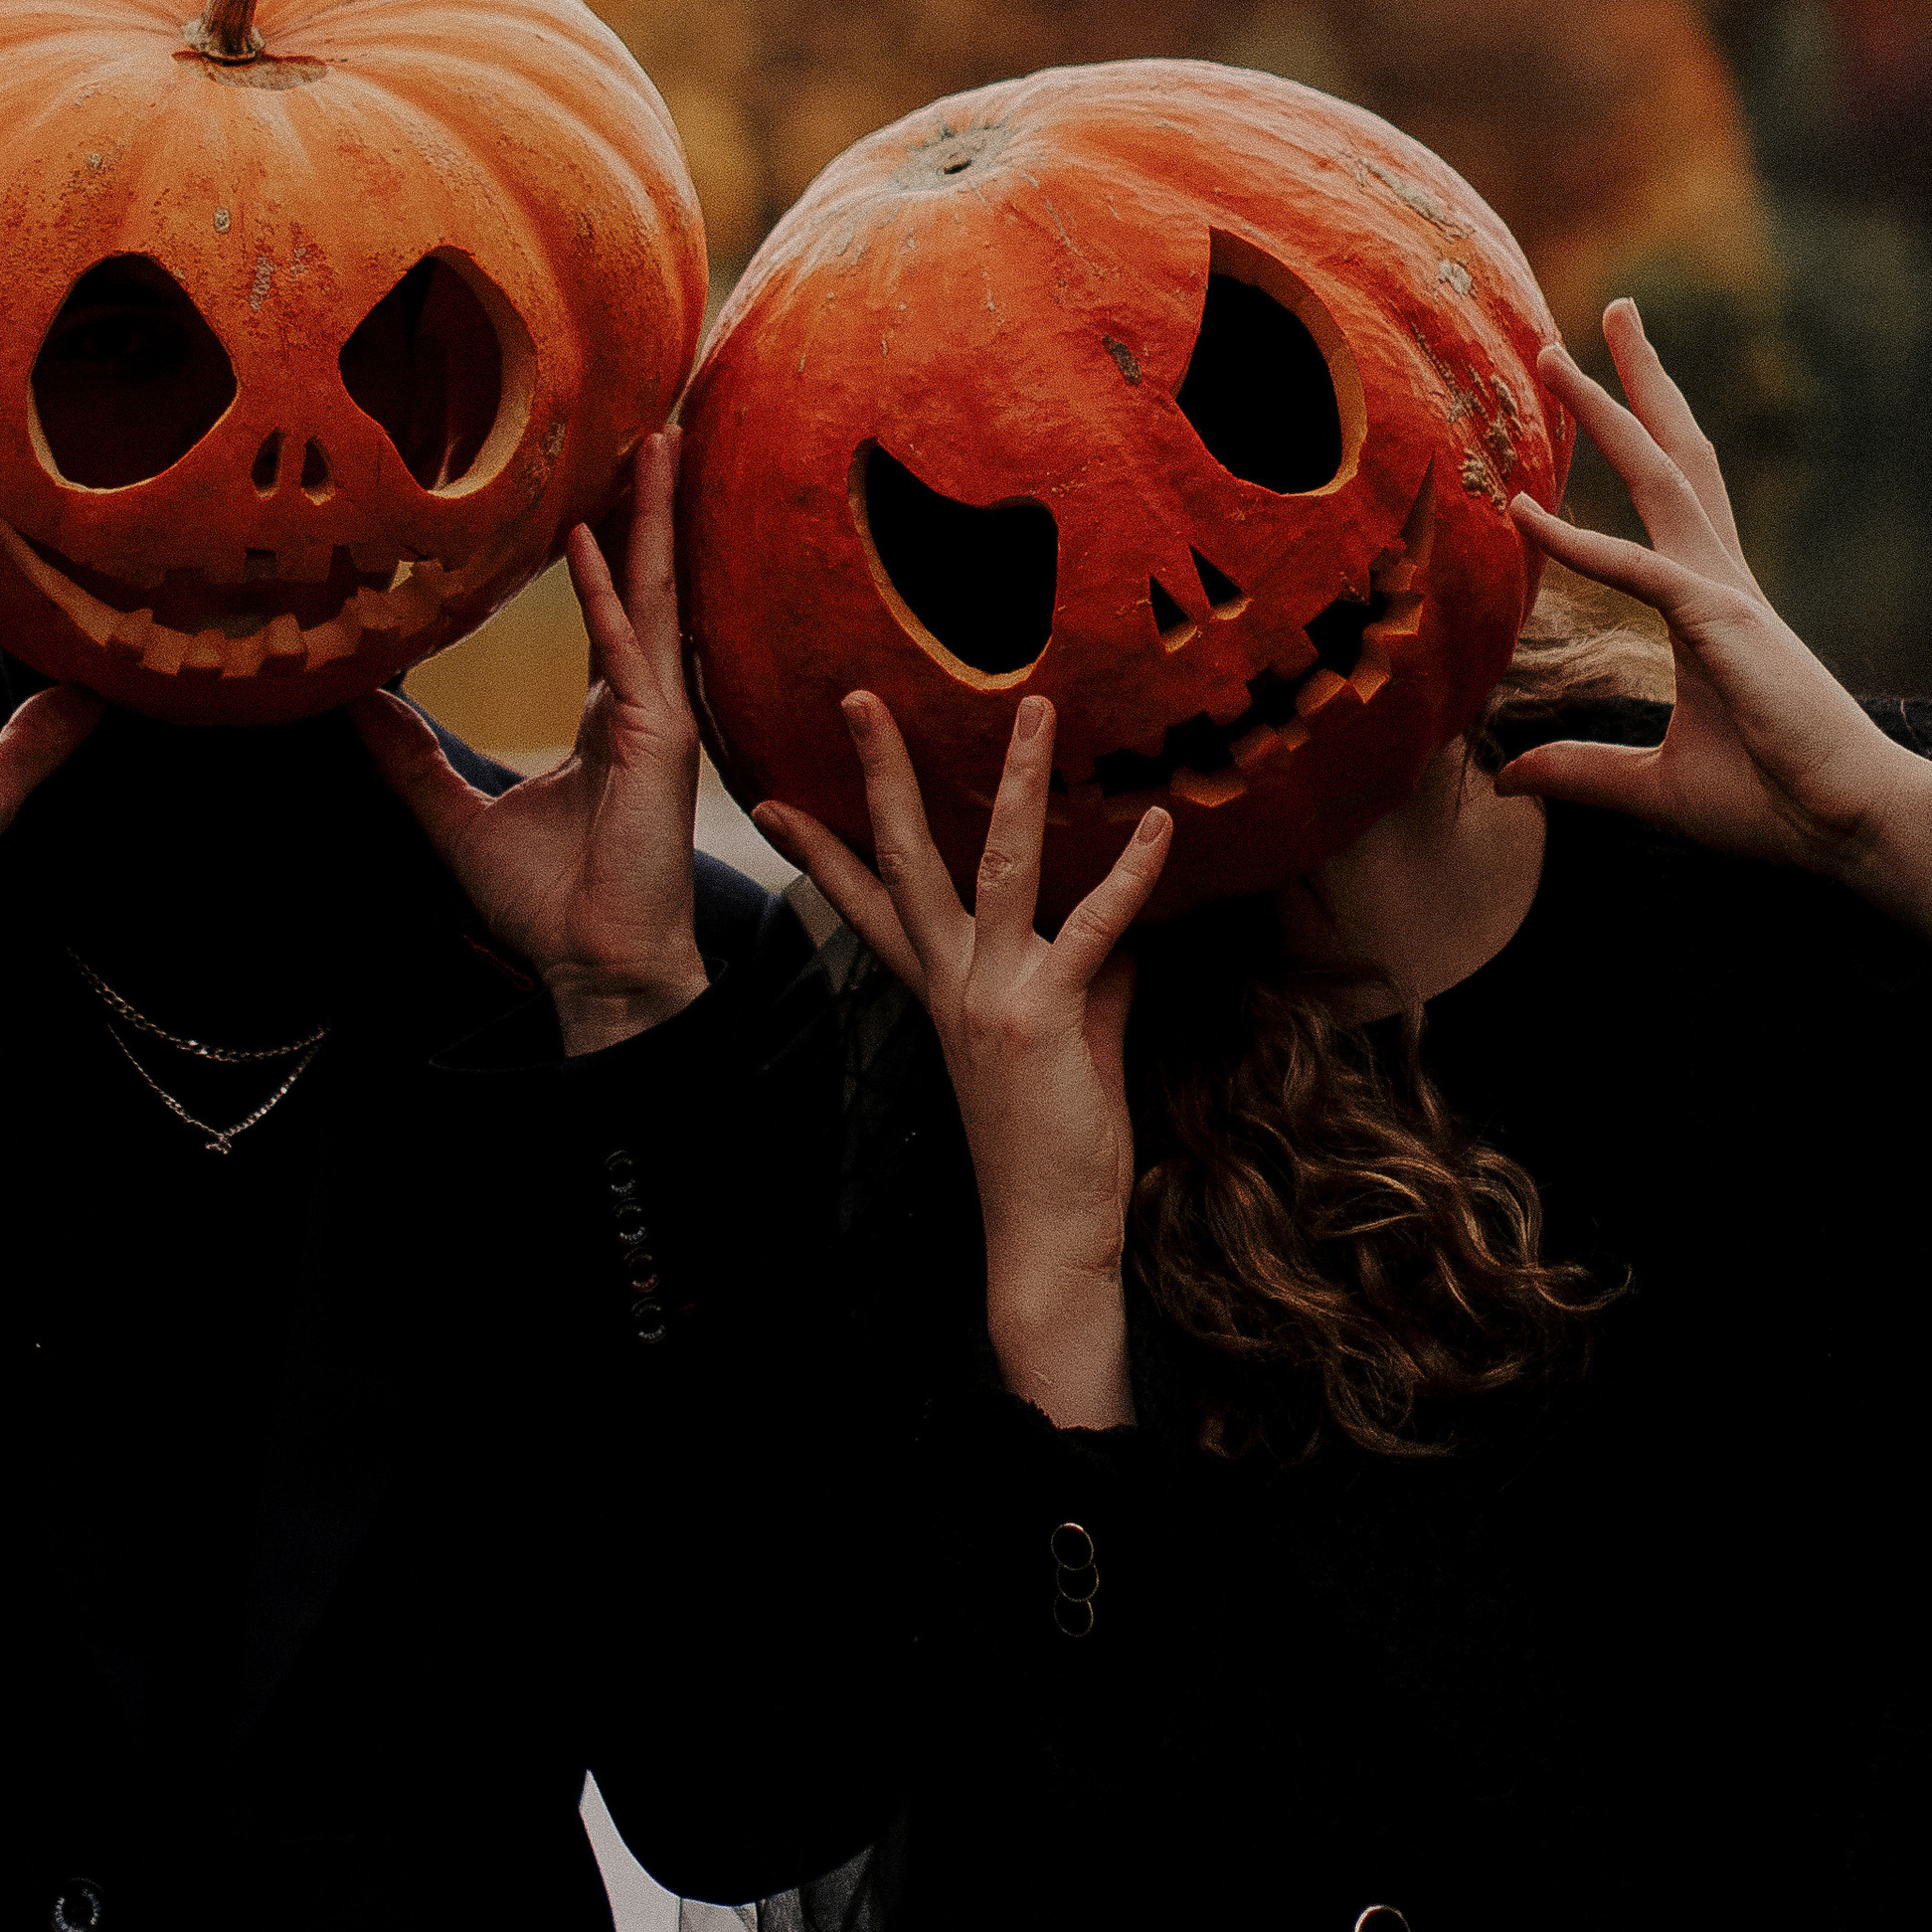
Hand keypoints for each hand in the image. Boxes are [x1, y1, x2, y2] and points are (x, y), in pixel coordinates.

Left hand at [350, 430, 707, 1054]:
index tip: (597, 477)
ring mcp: (657, 714)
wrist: (597, 970)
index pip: (611, 604)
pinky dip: (605, 593)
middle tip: (652, 419)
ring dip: (656, 515)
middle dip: (650, 500)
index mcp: (610, 711)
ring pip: (654, 592)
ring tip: (660, 439)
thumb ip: (410, 758)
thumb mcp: (457, 816)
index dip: (611, 539)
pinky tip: (589, 537)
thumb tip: (350, 704)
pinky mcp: (659, 740)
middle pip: (644, 577)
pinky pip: (628, 650)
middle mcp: (641, 699)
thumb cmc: (548, 905)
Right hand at [754, 692, 1171, 1428]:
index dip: (819, 849)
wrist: (1046, 1234)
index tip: (772, 797)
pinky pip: (1091, 928)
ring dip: (1017, 783)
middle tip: (858, 697)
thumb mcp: (1068, 1045)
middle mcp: (953, 980)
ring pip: (995, 864)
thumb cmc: (1054, 1148)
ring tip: (1034, 709)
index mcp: (942, 988)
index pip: (867, 903)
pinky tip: (1160, 829)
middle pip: (902, 857)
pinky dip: (1128, 875)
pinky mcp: (1043, 1014)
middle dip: (881, 773)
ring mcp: (990, 993)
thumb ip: (1093, 983)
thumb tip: (1130, 939)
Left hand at [1503, 301, 1931, 938]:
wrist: (1849, 829)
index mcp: (1710, 601)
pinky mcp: (1723, 628)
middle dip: (1637, 383)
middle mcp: (1718, 580)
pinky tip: (1523, 512)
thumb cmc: (1771, 804)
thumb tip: (1510, 776)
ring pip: (1660, 477)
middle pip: (1673, 456)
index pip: (1669, 497)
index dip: (1633, 438)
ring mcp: (1723, 596)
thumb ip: (1582, 772)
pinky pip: (1639, 570)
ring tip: (1558, 352)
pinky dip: (1578, 540)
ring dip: (1607, 412)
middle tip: (1607, 315)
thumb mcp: (1653, 789)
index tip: (1588, 389)